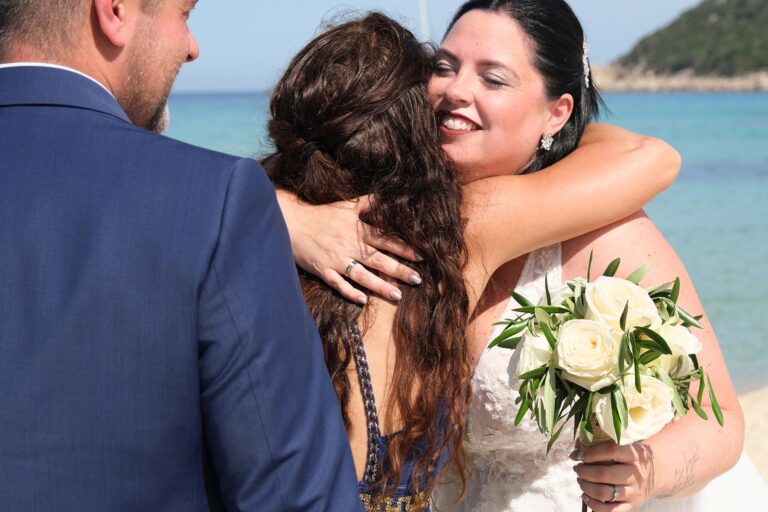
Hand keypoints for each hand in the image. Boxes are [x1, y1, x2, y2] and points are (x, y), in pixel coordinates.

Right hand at [278, 192, 421, 303]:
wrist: (291, 222)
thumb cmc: (321, 214)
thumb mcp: (346, 205)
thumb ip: (368, 202)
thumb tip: (388, 196)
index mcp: (356, 229)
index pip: (385, 239)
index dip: (403, 247)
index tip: (421, 256)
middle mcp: (349, 245)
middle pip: (378, 259)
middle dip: (399, 269)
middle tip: (417, 279)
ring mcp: (336, 259)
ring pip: (362, 275)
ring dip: (380, 286)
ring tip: (397, 296)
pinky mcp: (323, 270)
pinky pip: (338, 283)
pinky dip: (350, 292)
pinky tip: (363, 300)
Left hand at [571, 441, 655, 511]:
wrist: (654, 474)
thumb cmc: (629, 458)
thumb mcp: (622, 448)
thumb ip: (600, 446)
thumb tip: (576, 449)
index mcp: (634, 455)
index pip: (610, 451)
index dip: (589, 453)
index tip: (576, 455)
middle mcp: (635, 474)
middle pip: (603, 474)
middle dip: (584, 471)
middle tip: (577, 469)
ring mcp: (634, 492)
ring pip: (604, 493)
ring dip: (586, 487)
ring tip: (581, 480)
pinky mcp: (631, 506)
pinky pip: (609, 511)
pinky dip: (593, 504)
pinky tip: (585, 496)